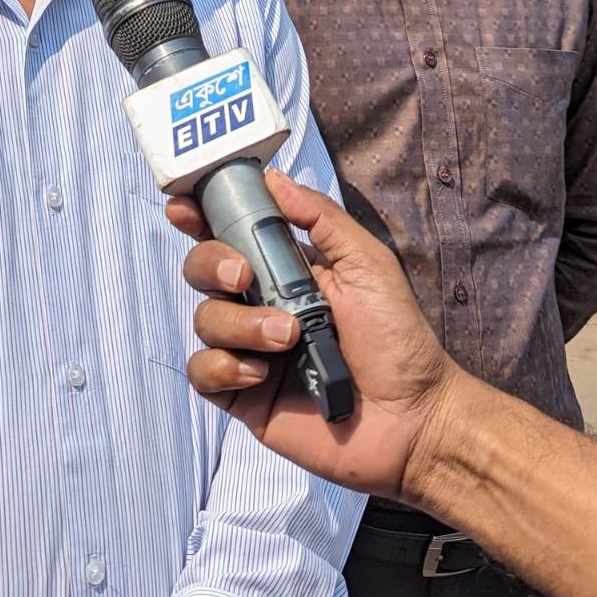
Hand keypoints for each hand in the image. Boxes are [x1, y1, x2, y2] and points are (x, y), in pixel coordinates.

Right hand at [167, 170, 461, 504]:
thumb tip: (273, 178)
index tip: (183, 207)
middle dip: (212, 263)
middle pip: (202, 269)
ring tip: (288, 338)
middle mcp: (260, 305)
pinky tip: (262, 374)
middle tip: (244, 274)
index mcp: (286, 270)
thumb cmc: (399, 339)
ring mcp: (249, 351)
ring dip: (239, 324)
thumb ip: (321, 219)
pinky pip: (203, 371)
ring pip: (204, 319)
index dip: (200, 216)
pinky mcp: (243, 395)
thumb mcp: (367, 264)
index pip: (230, 234)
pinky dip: (225, 366)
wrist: (412, 418)